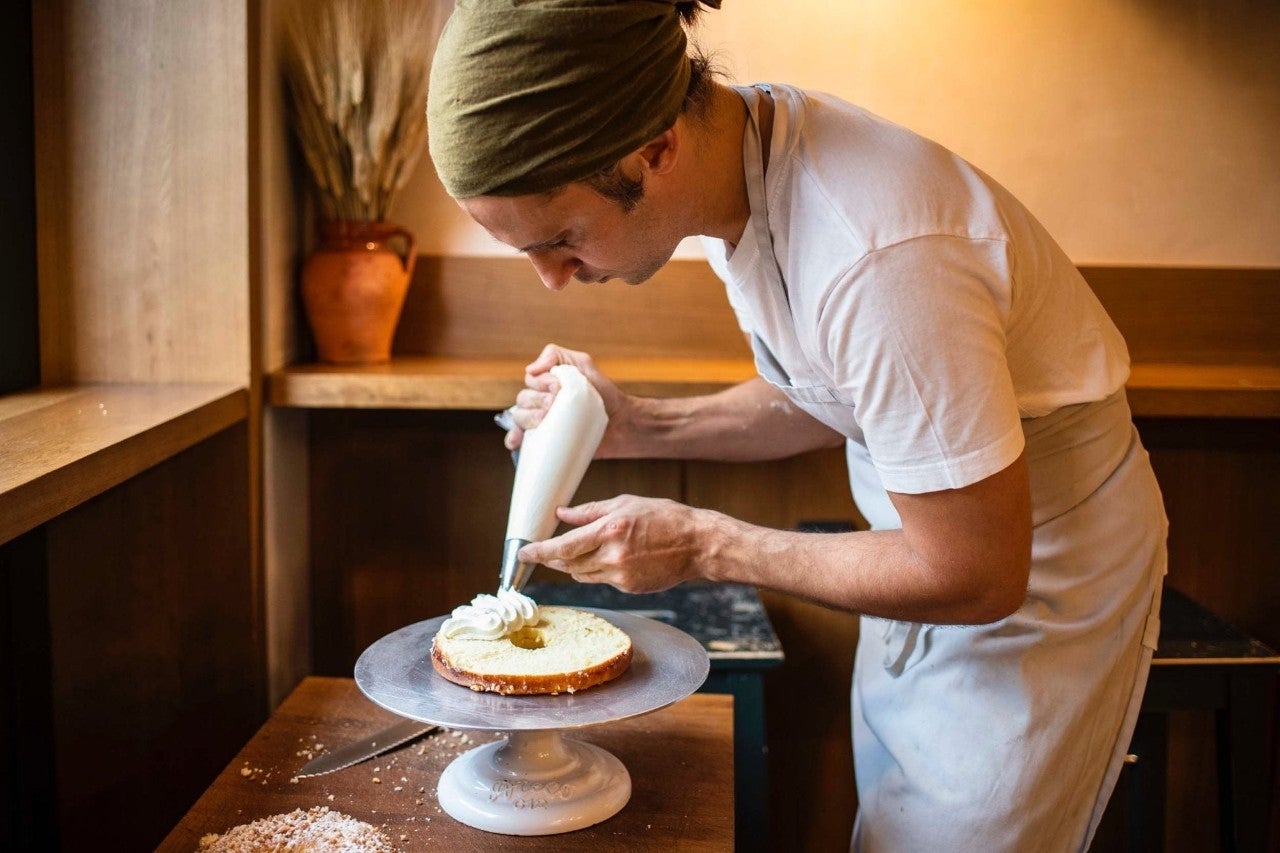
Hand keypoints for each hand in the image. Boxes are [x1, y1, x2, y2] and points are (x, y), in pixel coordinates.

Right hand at [502, 343, 628, 453]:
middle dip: (536, 401)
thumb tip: (530, 369)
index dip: (540, 383)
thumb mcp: (584, 365)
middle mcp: (540, 401)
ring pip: (519, 417)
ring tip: (544, 420)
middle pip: (523, 399)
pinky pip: (519, 440)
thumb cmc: (604, 393)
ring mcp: (541, 422)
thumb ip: (558, 355)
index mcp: (546, 383)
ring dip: (526, 418)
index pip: (530, 380)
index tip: (557, 388)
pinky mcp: (544, 440)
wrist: (620, 423)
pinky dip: (513, 439)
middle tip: (554, 405)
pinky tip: (516, 442)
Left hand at [517, 495, 707, 592]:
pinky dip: (597, 570)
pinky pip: (601, 580)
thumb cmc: (664, 518)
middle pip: (568, 564)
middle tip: (541, 552)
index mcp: (611, 530)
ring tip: (573, 553)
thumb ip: (590, 512)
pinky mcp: (629, 588)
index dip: (540, 551)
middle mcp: (613, 556)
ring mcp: (621, 575)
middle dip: (552, 558)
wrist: (697, 544)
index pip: (564, 546)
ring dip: (572, 565)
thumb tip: (562, 515)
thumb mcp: (626, 504)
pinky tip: (609, 558)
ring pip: (582, 575)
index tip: (524, 552)